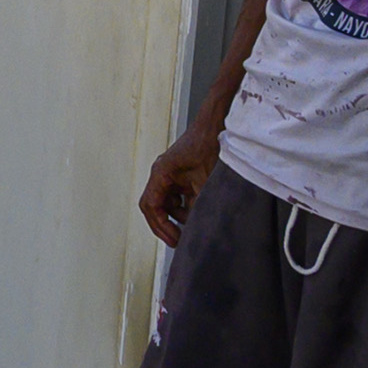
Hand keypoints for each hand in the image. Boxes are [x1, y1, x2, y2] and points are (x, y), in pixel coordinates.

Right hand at [140, 123, 222, 247]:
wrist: (216, 126)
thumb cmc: (207, 144)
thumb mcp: (204, 180)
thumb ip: (197, 204)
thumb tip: (196, 226)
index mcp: (161, 173)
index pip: (151, 206)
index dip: (160, 226)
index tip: (173, 239)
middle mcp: (162, 174)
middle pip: (155, 207)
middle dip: (166, 225)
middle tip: (178, 240)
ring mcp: (171, 175)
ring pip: (167, 203)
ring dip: (178, 216)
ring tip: (192, 227)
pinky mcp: (182, 176)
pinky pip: (178, 197)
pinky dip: (186, 207)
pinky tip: (198, 213)